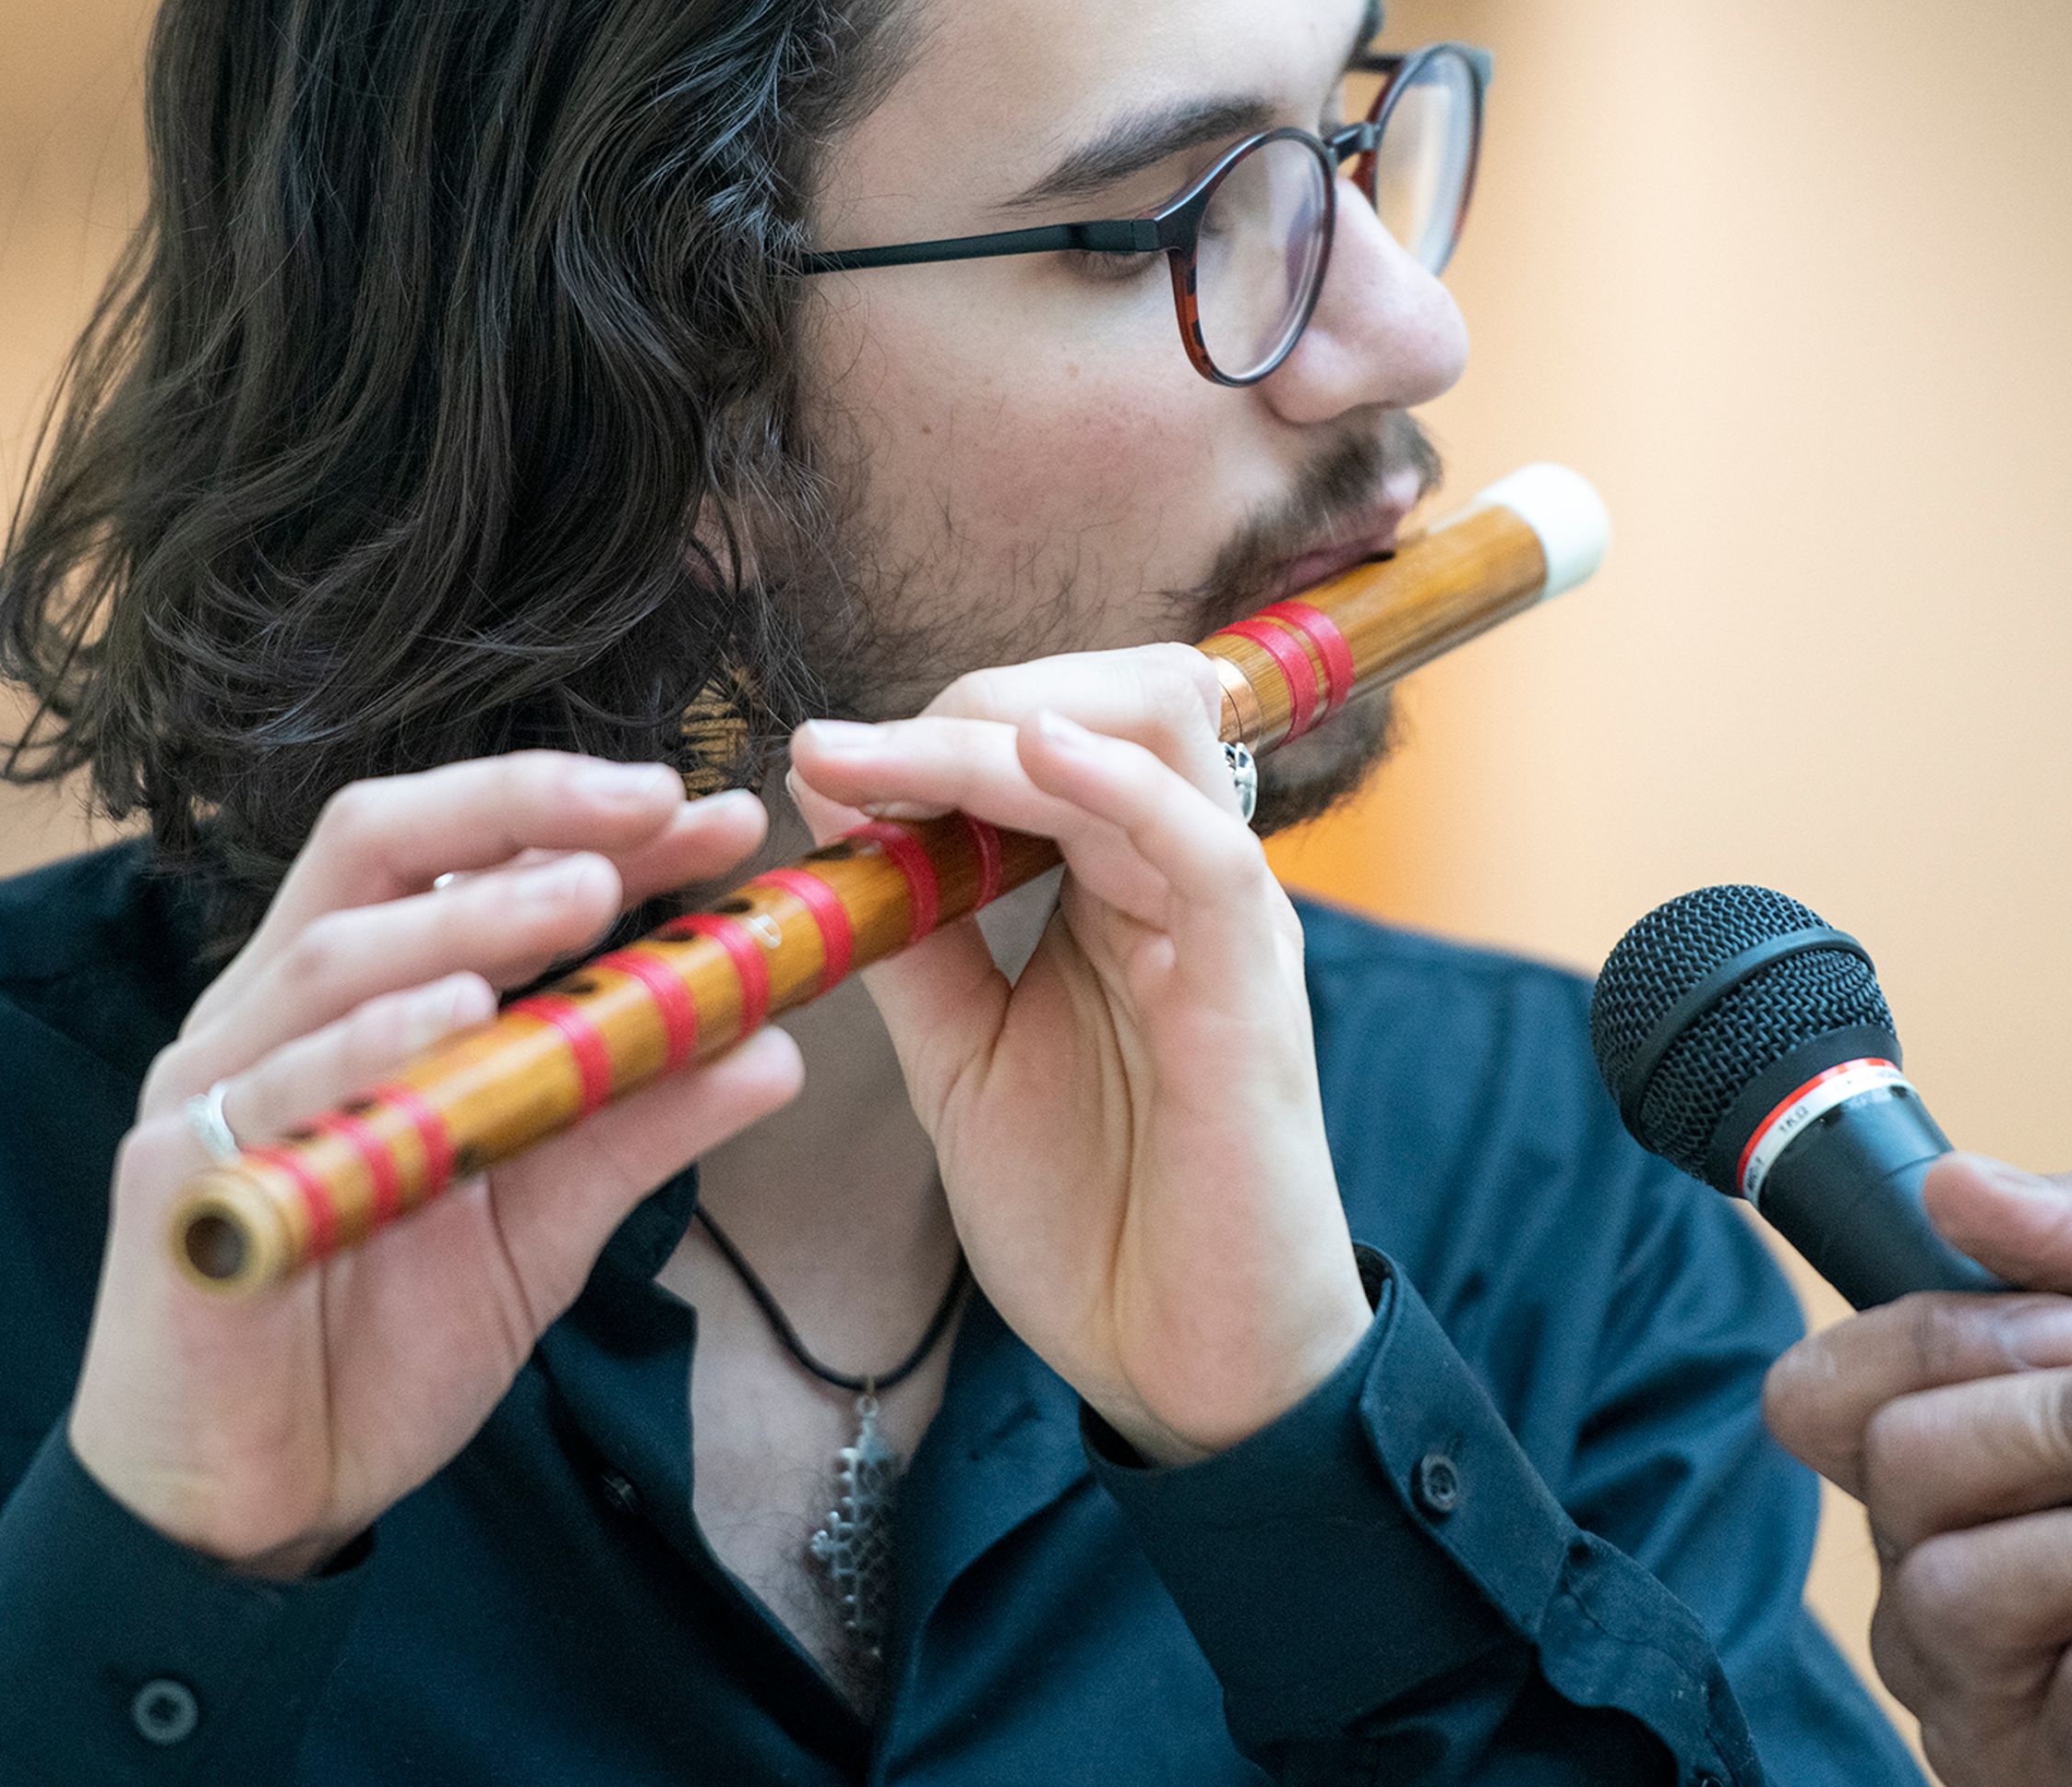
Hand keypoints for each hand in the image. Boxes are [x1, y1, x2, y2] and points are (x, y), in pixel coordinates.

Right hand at [68, 755, 802, 1576]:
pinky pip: (270, 1091)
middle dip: (521, 813)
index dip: (578, 818)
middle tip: (654, 812)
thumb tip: (776, 1045)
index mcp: (351, 1001)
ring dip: (467, 915)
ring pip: (333, 957)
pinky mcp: (174, 1182)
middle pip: (375, 846)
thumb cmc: (381, 1339)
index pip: (456, 856)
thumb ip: (636, 1125)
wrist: (261, 1501)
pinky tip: (453, 1016)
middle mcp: (271, 1015)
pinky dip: (367, 1043)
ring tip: (583, 898)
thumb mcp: (542, 1220)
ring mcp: (216, 1091)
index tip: (710, 814)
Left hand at [786, 646, 1371, 1465]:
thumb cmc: (1093, 1220)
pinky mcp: (1254, 991)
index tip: (817, 756)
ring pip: (1156, 737)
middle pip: (1119, 696)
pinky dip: (1116, 785)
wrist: (1186, 1374)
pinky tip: (1030, 759)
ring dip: (1010, 724)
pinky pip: (1203, 847)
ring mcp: (1228, 926)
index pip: (1054, 733)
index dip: (935, 725)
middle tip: (849, 750)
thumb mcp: (961, 1058)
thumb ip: (910, 934)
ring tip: (896, 754)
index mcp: (1125, 889)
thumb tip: (830, 800)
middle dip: (973, 697)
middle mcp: (1185, 882)